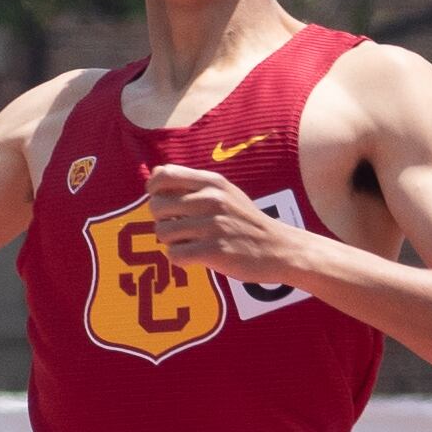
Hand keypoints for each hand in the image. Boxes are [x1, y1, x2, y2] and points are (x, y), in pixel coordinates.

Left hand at [141, 165, 311, 284]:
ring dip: (171, 241)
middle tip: (178, 228)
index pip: (163, 175)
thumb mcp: (226, 192)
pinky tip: (193, 257)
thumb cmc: (246, 221)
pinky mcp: (214, 251)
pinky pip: (174, 255)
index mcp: (213, 182)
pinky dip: (179, 259)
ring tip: (188, 243)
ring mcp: (213, 226)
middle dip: (161, 220)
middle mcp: (212, 200)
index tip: (161, 201)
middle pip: (157, 206)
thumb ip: (193, 183)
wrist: (279, 249)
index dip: (153, 190)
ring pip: (162, 232)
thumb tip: (156, 172)